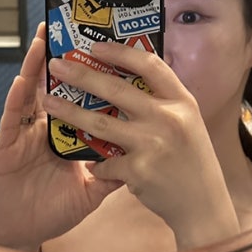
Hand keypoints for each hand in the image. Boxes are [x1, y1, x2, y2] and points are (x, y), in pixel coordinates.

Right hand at [0, 24, 121, 251]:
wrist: (23, 237)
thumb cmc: (52, 211)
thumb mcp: (92, 191)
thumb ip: (115, 172)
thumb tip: (146, 154)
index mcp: (65, 133)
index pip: (81, 97)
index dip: (90, 74)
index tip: (104, 48)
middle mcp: (44, 127)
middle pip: (56, 87)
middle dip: (62, 57)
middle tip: (70, 28)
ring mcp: (23, 135)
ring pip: (30, 94)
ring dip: (35, 67)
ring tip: (43, 41)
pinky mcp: (4, 149)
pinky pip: (11, 121)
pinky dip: (16, 100)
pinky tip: (21, 82)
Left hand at [42, 41, 240, 248]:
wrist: (203, 205)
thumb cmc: (191, 159)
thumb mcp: (187, 121)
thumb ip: (163, 101)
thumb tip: (130, 74)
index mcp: (181, 102)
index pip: (149, 65)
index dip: (121, 52)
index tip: (95, 45)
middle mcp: (168, 118)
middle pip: (117, 89)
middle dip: (81, 75)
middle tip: (57, 66)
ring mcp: (152, 145)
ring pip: (100, 123)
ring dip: (70, 112)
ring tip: (49, 104)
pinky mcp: (138, 171)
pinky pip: (105, 162)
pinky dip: (96, 164)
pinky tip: (90, 165)